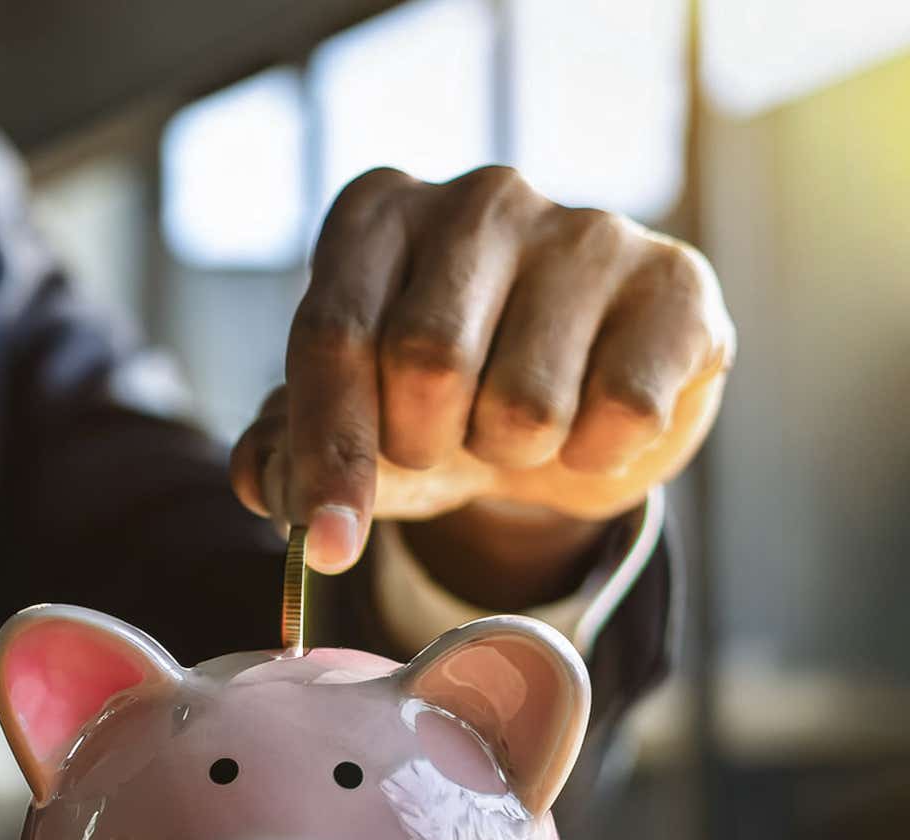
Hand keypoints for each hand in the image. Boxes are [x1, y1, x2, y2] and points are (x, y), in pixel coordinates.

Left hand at [231, 165, 733, 587]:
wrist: (575, 412)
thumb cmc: (444, 406)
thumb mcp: (356, 427)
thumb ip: (288, 454)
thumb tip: (265, 483)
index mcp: (375, 216)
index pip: (333, 332)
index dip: (330, 450)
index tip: (331, 539)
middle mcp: (478, 197)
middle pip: (427, 360)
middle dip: (425, 443)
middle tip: (444, 440)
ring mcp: (586, 228)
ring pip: (526, 401)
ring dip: (512, 453)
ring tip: (519, 424)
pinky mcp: (676, 282)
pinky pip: (622, 412)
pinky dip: (597, 454)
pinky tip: (594, 422)